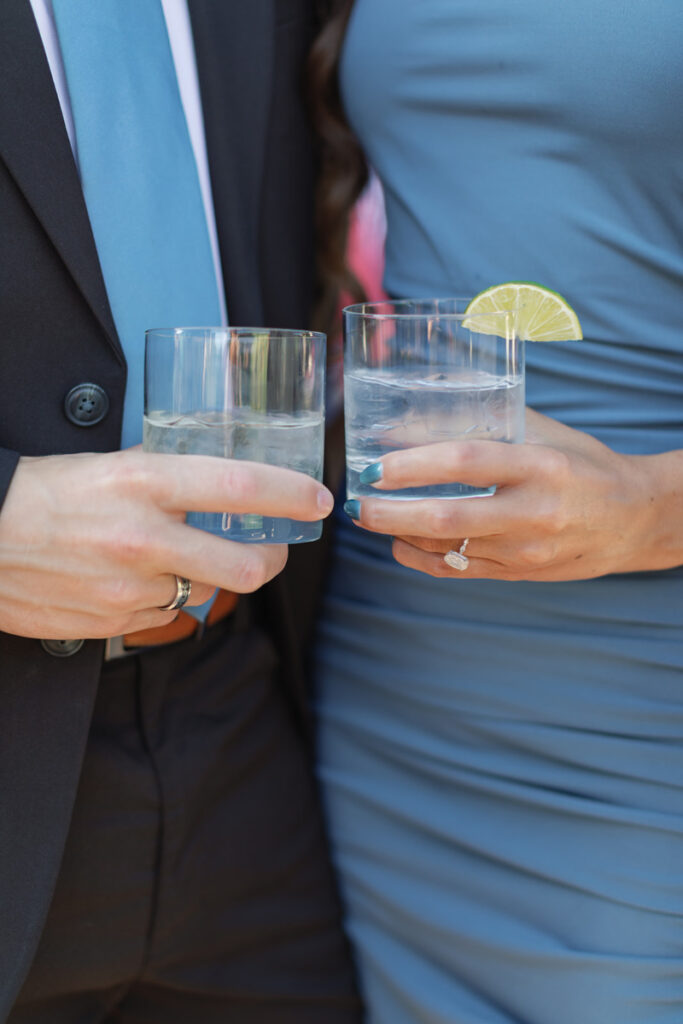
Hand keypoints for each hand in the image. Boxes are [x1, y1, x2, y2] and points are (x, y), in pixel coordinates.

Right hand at [0, 450, 332, 638]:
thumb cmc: (40, 493)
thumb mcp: (107, 464)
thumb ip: (165, 475)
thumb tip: (215, 478)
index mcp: (142, 483)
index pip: (238, 487)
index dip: (289, 494)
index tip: (316, 499)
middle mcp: (143, 538)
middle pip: (245, 566)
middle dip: (271, 561)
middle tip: (272, 549)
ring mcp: (129, 587)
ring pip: (204, 593)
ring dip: (208, 577)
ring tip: (180, 556)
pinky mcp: (112, 622)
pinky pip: (163, 616)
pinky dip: (163, 600)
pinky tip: (136, 579)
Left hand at [346, 409, 682, 580]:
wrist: (633, 520)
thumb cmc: (582, 465)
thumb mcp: (544, 433)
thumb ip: (487, 422)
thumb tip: (418, 411)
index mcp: (541, 465)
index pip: (469, 462)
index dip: (417, 464)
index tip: (377, 464)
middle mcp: (533, 512)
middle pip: (449, 518)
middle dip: (391, 512)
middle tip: (356, 502)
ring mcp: (525, 550)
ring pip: (447, 550)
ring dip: (399, 534)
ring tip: (368, 514)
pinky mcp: (518, 574)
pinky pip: (457, 572)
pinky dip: (420, 559)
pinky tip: (398, 543)